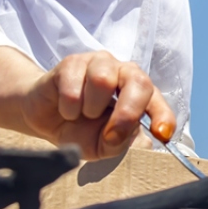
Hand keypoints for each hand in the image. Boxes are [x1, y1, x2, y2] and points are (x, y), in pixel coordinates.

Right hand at [0, 47, 175, 160]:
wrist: (44, 120)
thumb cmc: (80, 131)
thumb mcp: (104, 146)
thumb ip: (123, 144)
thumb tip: (142, 144)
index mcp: (138, 92)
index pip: (157, 100)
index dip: (163, 116)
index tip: (161, 135)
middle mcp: (123, 72)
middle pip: (138, 81)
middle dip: (127, 112)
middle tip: (110, 136)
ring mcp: (98, 64)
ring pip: (103, 80)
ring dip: (91, 108)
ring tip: (83, 115)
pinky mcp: (71, 62)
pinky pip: (73, 87)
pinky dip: (68, 107)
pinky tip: (66, 109)